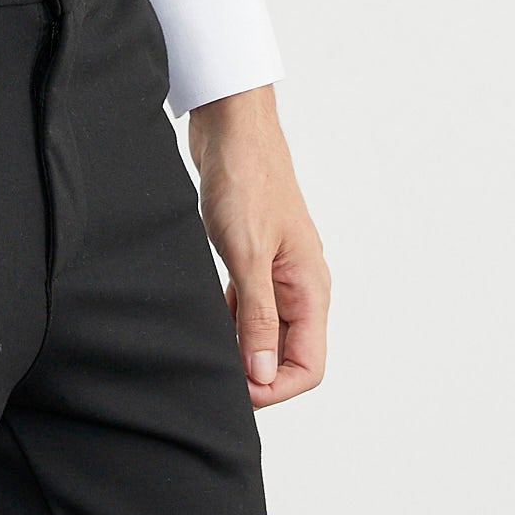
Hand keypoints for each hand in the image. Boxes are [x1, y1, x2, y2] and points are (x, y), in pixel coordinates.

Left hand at [186, 83, 329, 407]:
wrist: (230, 124)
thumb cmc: (245, 178)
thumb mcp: (247, 254)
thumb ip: (256, 316)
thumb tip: (263, 375)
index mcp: (310, 286)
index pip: (308, 364)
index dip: (275, 387)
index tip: (236, 389)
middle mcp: (299, 283)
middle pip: (287, 353)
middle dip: (256, 373)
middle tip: (213, 374)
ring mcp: (276, 269)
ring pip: (264, 329)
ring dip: (240, 346)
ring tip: (205, 350)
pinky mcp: (253, 254)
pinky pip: (246, 304)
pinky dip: (228, 319)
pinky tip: (204, 320)